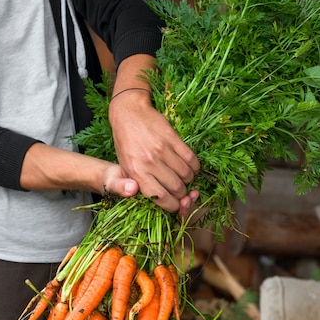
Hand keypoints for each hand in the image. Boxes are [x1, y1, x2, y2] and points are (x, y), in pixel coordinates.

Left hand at [109, 88, 199, 213]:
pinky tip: (190, 167)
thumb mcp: (125, 166)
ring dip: (189, 180)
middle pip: (176, 188)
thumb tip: (156, 200)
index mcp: (136, 172)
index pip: (160, 197)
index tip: (176, 205)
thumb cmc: (126, 143)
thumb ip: (138, 184)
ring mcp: (162, 149)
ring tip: (185, 178)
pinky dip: (194, 167)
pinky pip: (191, 158)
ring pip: (186, 174)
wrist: (129, 113)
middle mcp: (149, 162)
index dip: (172, 206)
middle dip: (182, 194)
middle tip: (181, 191)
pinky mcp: (173, 138)